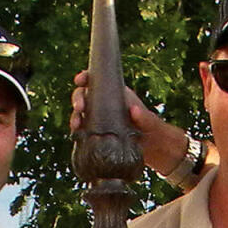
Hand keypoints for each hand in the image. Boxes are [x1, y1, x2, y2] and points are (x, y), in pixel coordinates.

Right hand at [70, 70, 187, 174]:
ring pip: (80, 114)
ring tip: (76, 125)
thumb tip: (134, 111)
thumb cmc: (153, 129)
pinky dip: (78, 132)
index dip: (85, 78)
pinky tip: (77, 135)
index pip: (96, 81)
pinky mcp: (96, 134)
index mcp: (115, 94)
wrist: (152, 149)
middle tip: (79, 107)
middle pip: (84, 96)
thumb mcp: (151, 122)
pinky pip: (83, 130)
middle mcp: (103, 104)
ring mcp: (98, 119)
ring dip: (75, 117)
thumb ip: (145, 117)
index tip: (80, 80)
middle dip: (78, 99)